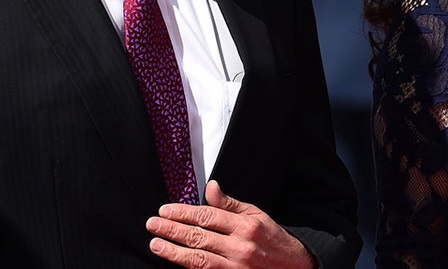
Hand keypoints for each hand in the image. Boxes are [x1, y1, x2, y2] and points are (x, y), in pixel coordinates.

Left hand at [147, 180, 315, 268]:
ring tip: (156, 245)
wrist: (294, 268)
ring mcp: (236, 268)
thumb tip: (211, 187)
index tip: (165, 210)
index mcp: (246, 226)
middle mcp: (240, 247)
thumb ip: (230, 204)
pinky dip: (190, 268)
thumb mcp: (256, 215)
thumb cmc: (273, 240)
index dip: (183, 212)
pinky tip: (176, 261)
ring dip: (174, 252)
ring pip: (198, 259)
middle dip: (172, 230)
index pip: (207, 216)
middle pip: (199, 237)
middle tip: (153, 224)